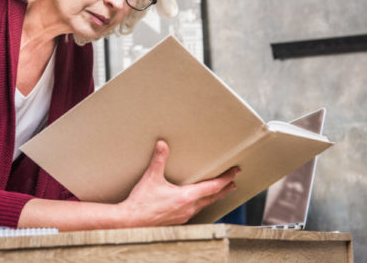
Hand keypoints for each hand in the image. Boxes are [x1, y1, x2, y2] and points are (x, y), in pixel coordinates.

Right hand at [118, 139, 238, 226]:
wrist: (131, 221)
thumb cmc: (142, 202)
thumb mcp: (151, 177)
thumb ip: (159, 159)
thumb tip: (162, 144)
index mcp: (186, 197)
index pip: (213, 187)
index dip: (225, 178)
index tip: (235, 173)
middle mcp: (188, 208)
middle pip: (212, 197)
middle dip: (224, 189)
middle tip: (233, 183)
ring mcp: (183, 216)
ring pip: (204, 205)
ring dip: (213, 197)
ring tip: (219, 192)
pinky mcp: (177, 220)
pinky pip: (195, 211)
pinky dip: (201, 204)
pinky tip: (197, 203)